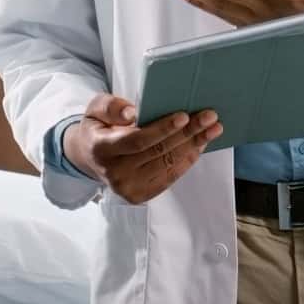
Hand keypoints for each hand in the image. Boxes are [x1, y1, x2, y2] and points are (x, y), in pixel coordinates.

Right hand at [63, 94, 221, 204]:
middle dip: (188, 133)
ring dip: (194, 146)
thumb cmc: (99, 127)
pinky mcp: (140, 196)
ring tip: (213, 129)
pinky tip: (201, 144)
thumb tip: (132, 114)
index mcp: (101, 149)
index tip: (184, 115)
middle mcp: (114, 173)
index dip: (162, 129)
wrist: (91, 157)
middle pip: (158, 152)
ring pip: (168, 165)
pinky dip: (188, 160)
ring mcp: (128, 188)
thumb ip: (110, 107)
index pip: (137, 141)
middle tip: (210, 116)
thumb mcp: (95, 109)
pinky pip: (170, 176)